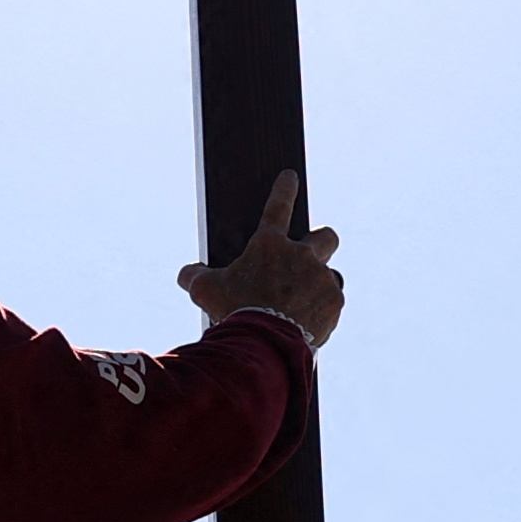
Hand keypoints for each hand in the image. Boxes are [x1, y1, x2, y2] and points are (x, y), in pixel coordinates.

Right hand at [177, 170, 343, 346]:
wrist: (263, 344)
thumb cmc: (232, 312)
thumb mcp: (205, 291)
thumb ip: (195, 276)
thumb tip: (186, 274)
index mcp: (269, 245)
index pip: (278, 206)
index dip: (284, 189)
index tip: (290, 177)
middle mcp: (301, 255)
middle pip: (326, 236)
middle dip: (321, 242)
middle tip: (309, 259)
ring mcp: (322, 278)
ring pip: (327, 277)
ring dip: (315, 288)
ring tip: (297, 310)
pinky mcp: (334, 302)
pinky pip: (330, 305)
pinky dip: (320, 313)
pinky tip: (305, 327)